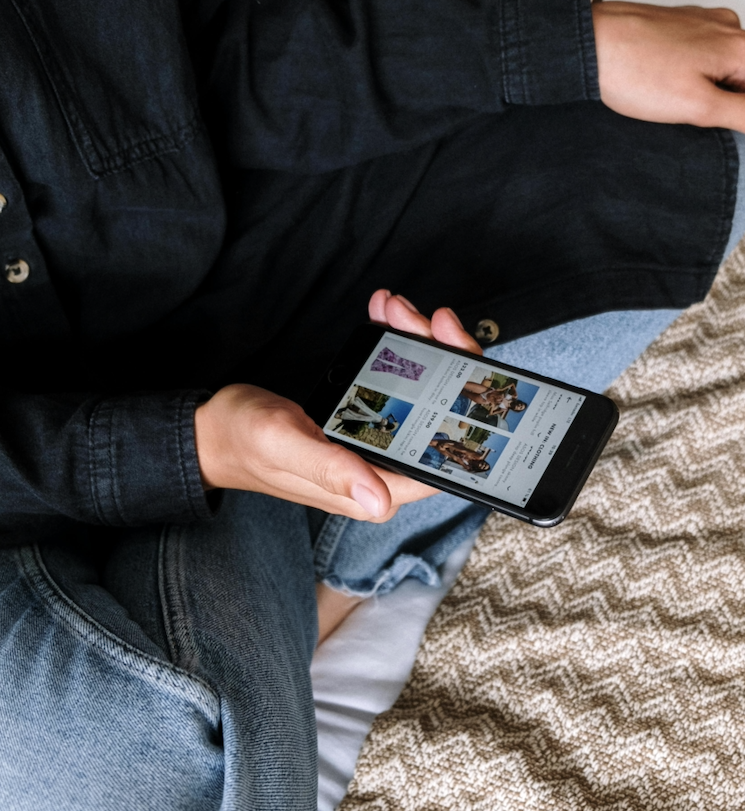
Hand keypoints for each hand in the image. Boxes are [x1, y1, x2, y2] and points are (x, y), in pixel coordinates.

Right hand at [194, 290, 480, 519]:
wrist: (218, 431)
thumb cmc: (243, 443)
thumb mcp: (281, 446)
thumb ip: (329, 469)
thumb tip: (378, 501)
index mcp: (375, 489)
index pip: (442, 455)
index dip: (459, 405)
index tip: (453, 352)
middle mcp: (385, 470)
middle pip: (440, 416)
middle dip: (441, 360)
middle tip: (423, 318)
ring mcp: (379, 444)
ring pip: (424, 392)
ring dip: (418, 345)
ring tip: (397, 308)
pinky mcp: (368, 420)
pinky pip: (399, 383)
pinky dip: (396, 345)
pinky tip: (386, 315)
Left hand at [591, 1, 744, 171]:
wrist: (586, 42)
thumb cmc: (638, 74)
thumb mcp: (701, 105)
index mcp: (740, 46)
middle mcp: (726, 27)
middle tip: (740, 157)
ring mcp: (700, 23)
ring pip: (724, 72)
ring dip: (723, 102)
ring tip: (714, 135)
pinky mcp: (675, 26)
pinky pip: (702, 61)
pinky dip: (703, 85)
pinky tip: (687, 102)